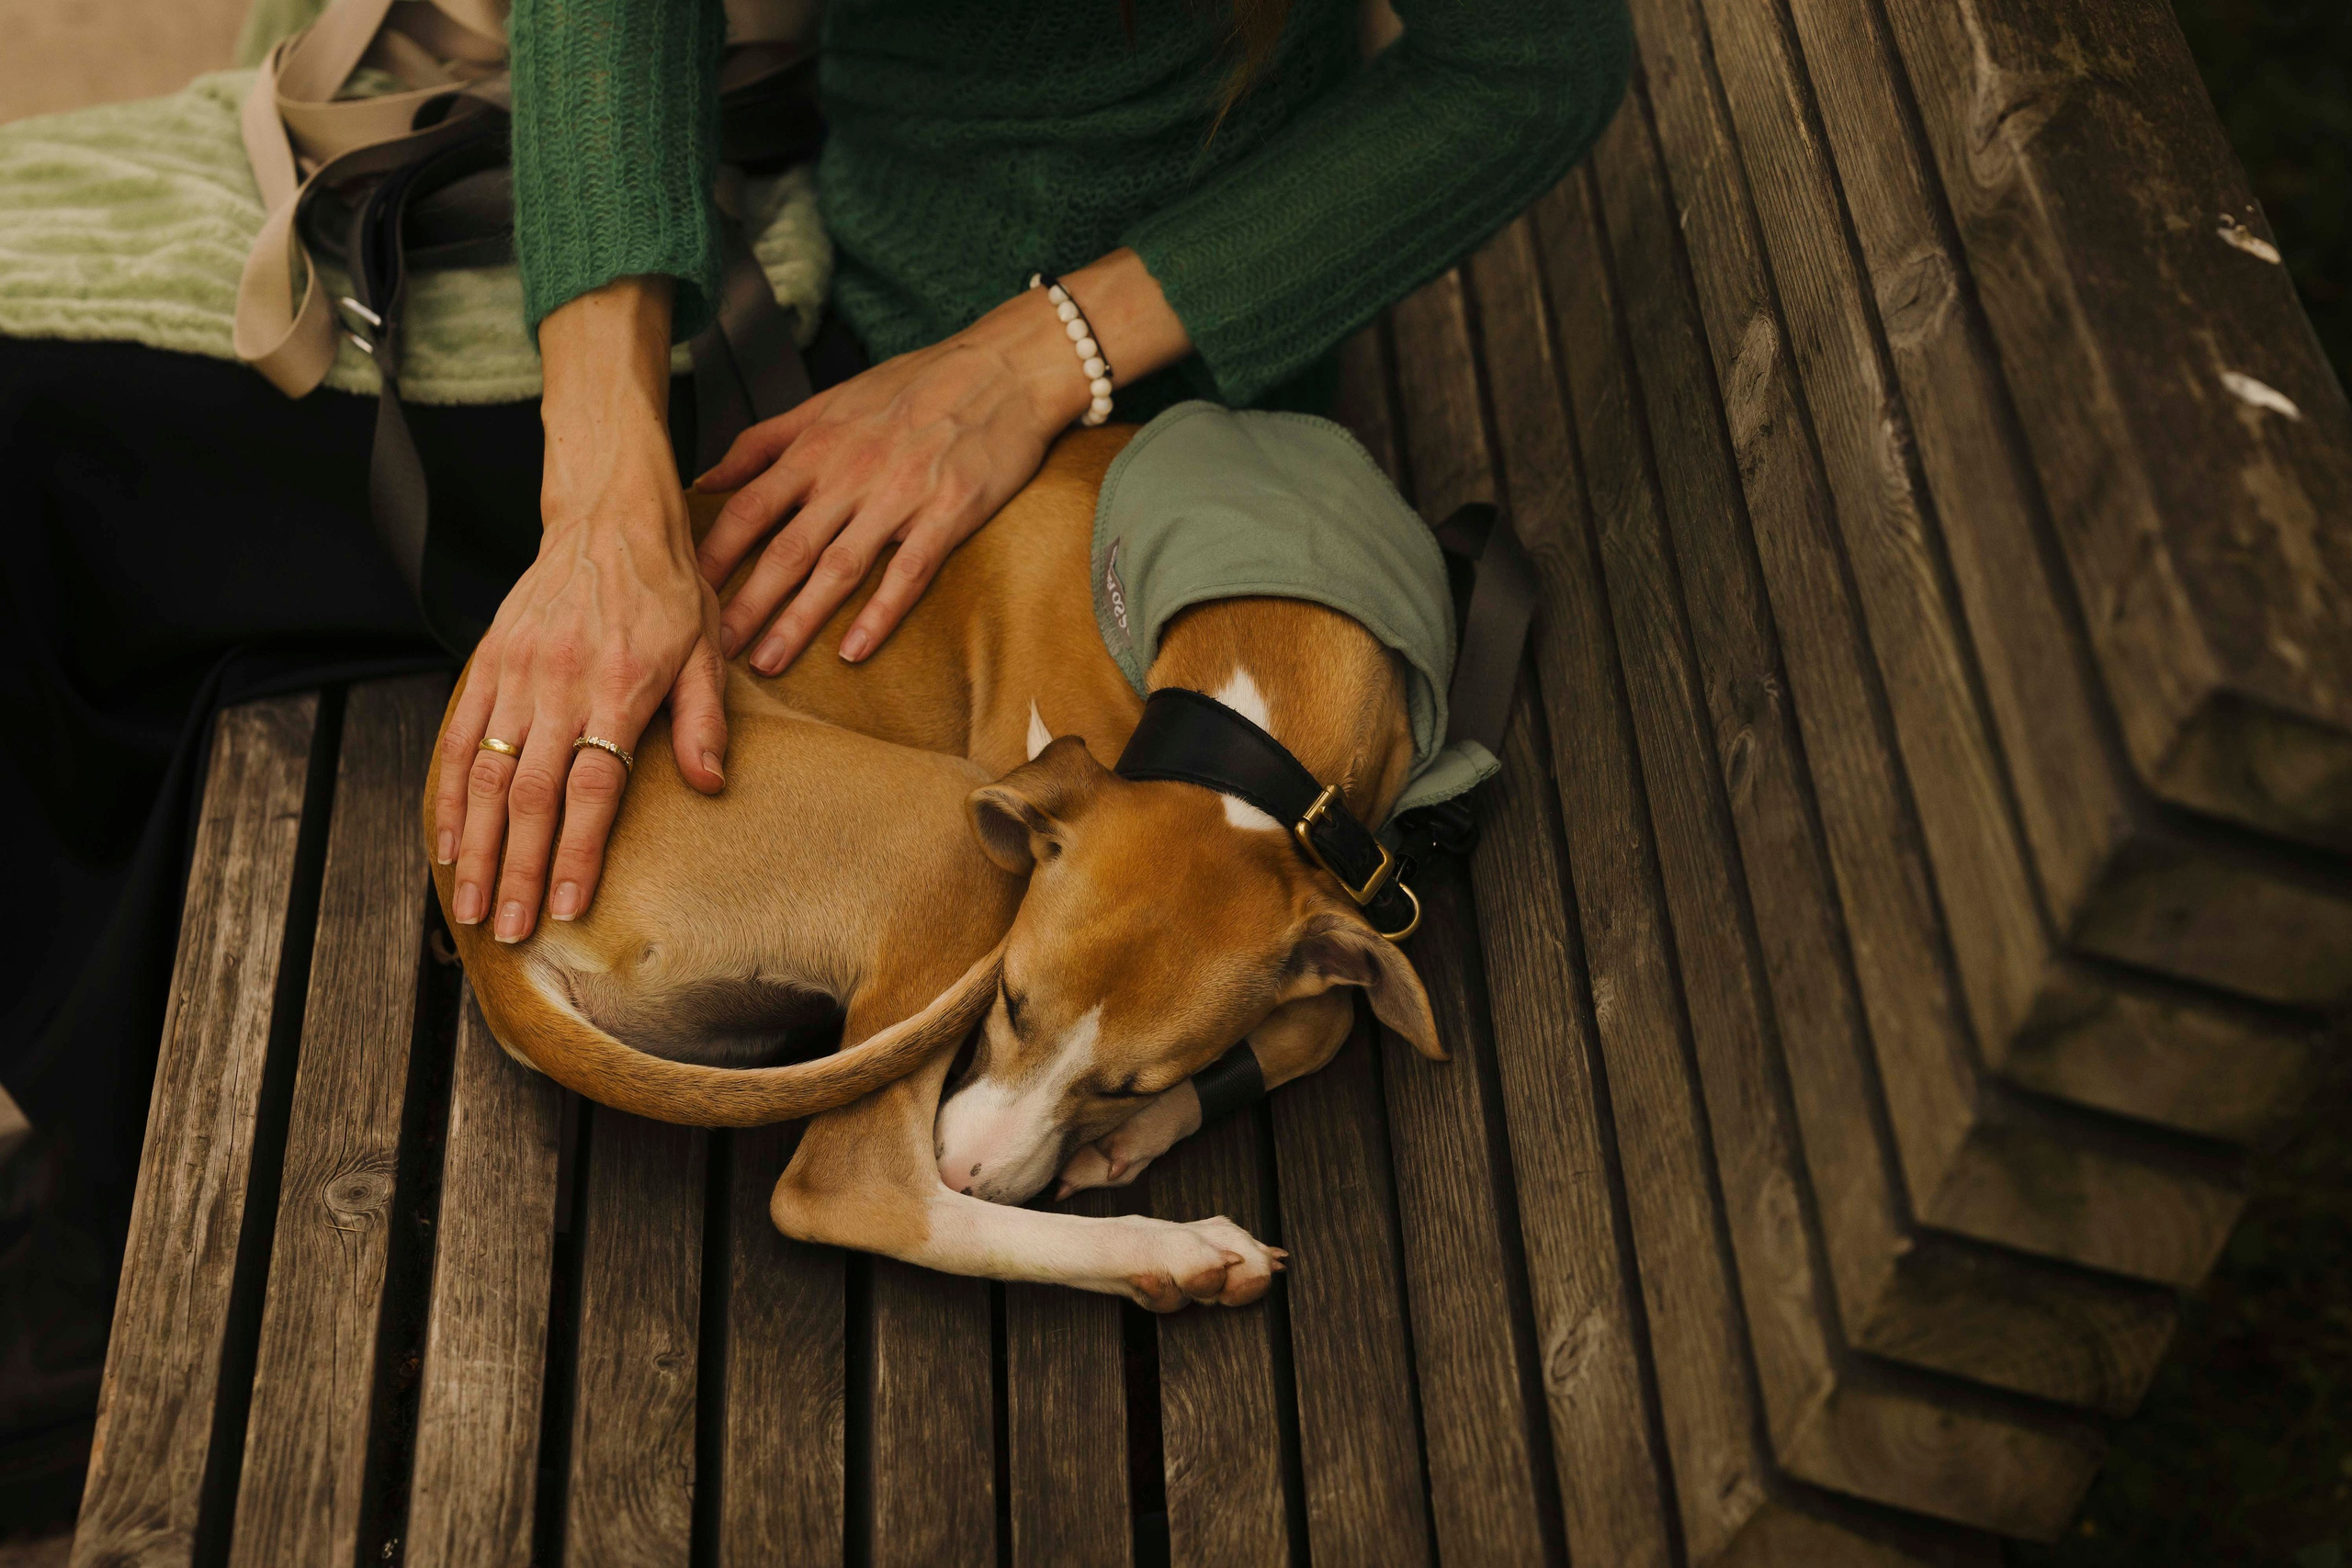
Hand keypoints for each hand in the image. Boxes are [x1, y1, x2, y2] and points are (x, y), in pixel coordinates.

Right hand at [432, 277, 727, 943]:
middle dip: (515, 870)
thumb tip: (711, 785)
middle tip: (507, 929)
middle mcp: (559, 685)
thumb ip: (703, 719)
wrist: (610, 513)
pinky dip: (449, 792)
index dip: (574, 853)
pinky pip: (458, 734)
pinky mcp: (489, 660)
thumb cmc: (669, 586)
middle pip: (528, 796)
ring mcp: (516, 673)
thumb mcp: (707, 649)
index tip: (563, 907)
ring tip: (470, 902)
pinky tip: (446, 840)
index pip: (592, 789)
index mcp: (618, 688)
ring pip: (484, 773)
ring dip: (475, 845)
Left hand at [697, 248, 1191, 672]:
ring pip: (838, 568)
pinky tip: (854, 649)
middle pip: (785, 549)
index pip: (748, 509)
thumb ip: (765, 442)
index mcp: (816, 448)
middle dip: (744, 604)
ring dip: (799, 620)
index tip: (682, 594)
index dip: (713, 556)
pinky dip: (880, 612)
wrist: (1001, 369)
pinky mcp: (948, 514)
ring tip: (767, 663)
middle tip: (711, 651)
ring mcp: (899, 497)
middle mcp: (849, 475)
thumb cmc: (913, 385)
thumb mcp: (829, 400)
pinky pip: (908, 572)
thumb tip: (705, 480)